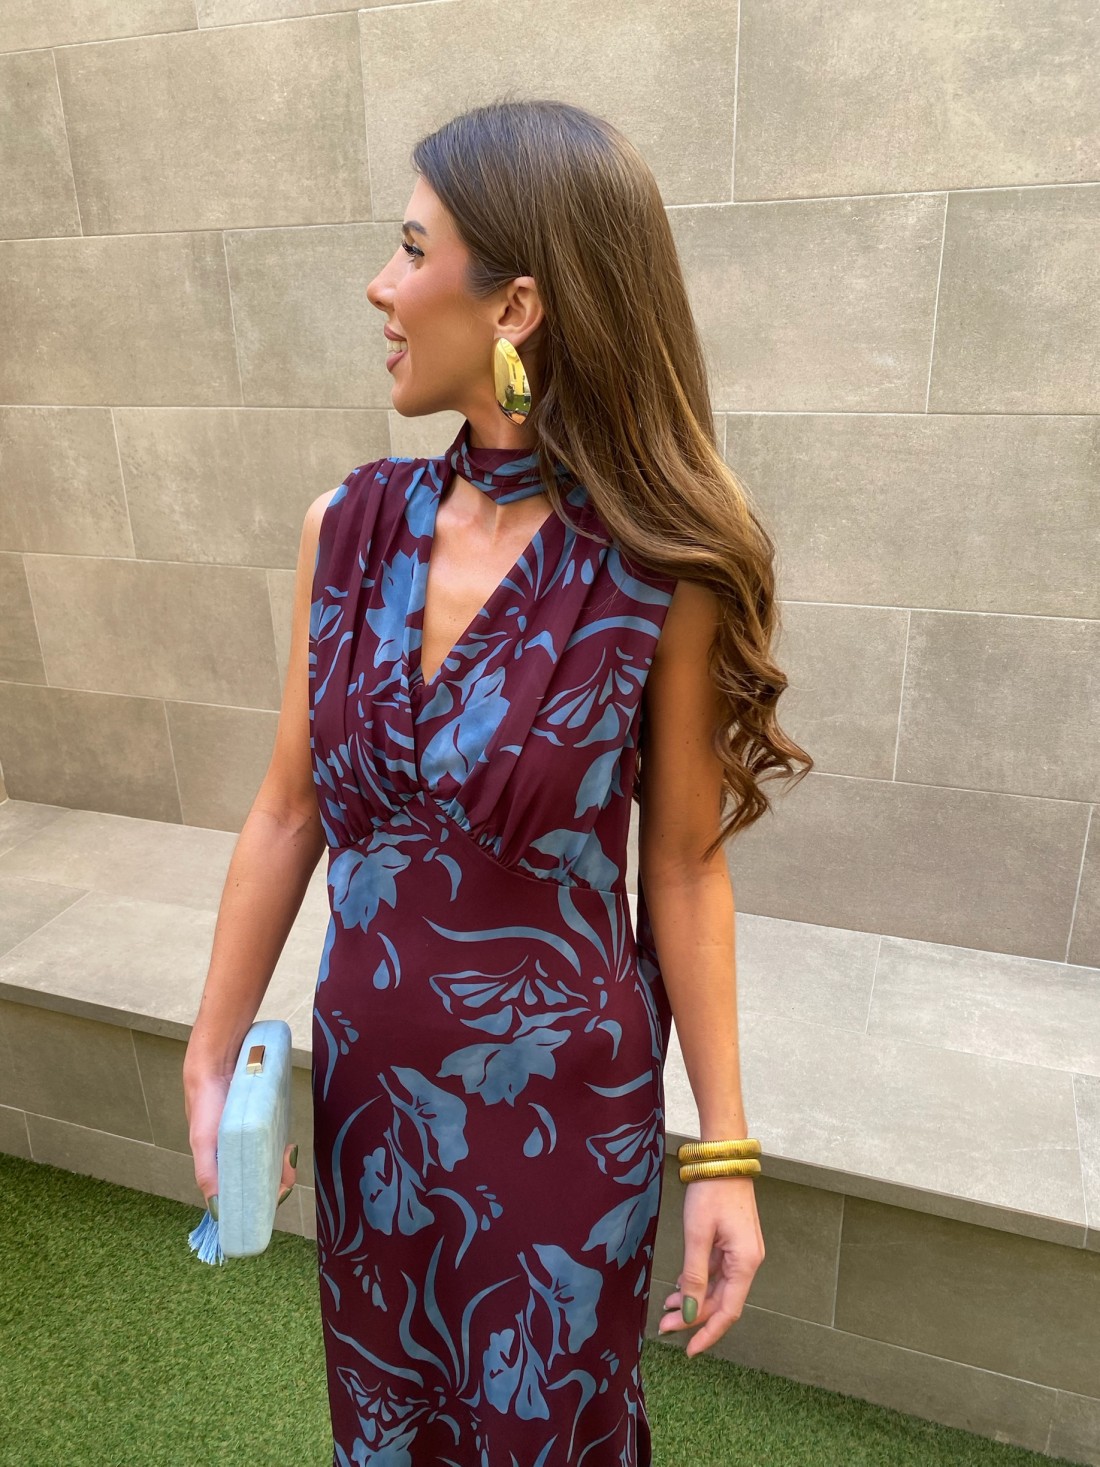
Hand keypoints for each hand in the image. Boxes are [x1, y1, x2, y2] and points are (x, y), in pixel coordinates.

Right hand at [184, 1064, 298, 1214]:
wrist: (219, 1060)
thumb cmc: (205, 1103)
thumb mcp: (202, 1142)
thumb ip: (207, 1174)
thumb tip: (217, 1211)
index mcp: (220, 1163)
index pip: (241, 1191)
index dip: (258, 1199)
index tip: (273, 1198)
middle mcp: (237, 1152)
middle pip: (260, 1177)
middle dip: (276, 1181)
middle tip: (287, 1175)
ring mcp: (252, 1136)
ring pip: (270, 1160)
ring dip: (282, 1166)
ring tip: (289, 1156)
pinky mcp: (265, 1120)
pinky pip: (277, 1140)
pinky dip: (283, 1147)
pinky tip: (289, 1145)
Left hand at [657, 1176, 764, 1357]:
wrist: (722, 1157)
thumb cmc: (711, 1192)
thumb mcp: (698, 1235)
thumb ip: (695, 1277)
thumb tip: (690, 1313)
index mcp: (745, 1263)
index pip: (728, 1311)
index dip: (708, 1333)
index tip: (689, 1350)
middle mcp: (748, 1261)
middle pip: (722, 1301)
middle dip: (694, 1317)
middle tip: (665, 1327)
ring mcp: (741, 1251)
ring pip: (718, 1287)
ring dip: (694, 1299)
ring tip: (666, 1309)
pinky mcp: (732, 1241)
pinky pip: (716, 1271)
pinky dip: (698, 1281)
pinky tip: (679, 1286)